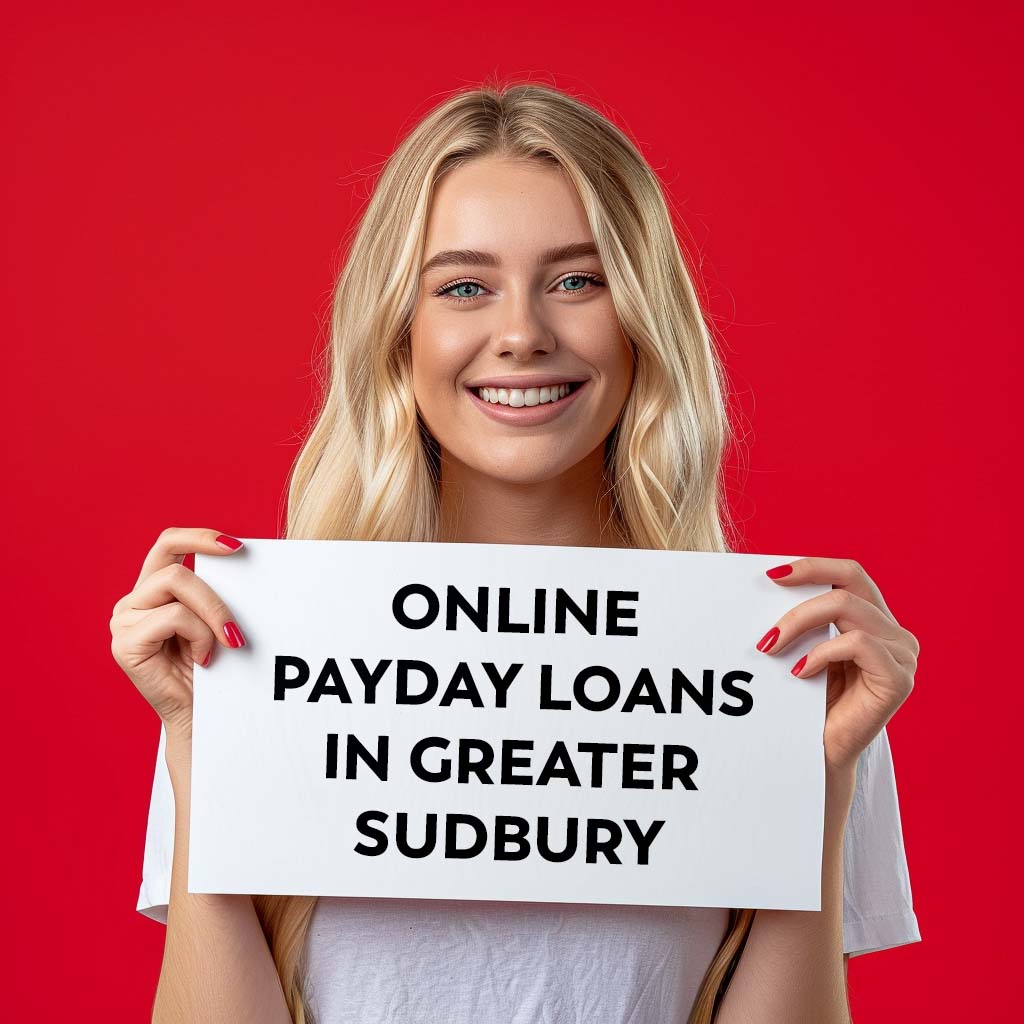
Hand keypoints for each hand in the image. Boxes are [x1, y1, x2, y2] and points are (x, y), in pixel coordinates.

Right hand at [109, 527, 247, 741]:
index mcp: (152, 589)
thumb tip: (243, 557)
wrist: (203, 716)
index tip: (238, 546)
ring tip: (224, 645)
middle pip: (175, 566)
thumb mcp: (215, 619)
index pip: (168, 543)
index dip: (199, 537)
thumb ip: (216, 590)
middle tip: (238, 628)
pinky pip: (172, 617)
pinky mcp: (125, 644)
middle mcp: (132, 601)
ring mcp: (124, 621)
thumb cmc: (215, 668)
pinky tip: (203, 659)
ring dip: (212, 615)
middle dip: (215, 595)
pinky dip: (199, 635)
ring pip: (176, 586)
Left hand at [754, 557, 917, 775]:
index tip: (771, 574)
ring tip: (770, 647)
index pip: (850, 573)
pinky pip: (858, 643)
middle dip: (800, 593)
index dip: (814, 566)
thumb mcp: (804, 648)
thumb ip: (803, 616)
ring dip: (799, 624)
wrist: (818, 754)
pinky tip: (800, 672)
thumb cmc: (807, 701)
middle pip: (849, 583)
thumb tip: (768, 580)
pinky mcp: (899, 679)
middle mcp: (896, 633)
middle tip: (765, 616)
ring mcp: (903, 655)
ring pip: (847, 608)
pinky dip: (821, 652)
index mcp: (876, 620)